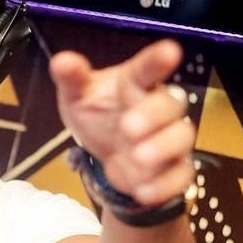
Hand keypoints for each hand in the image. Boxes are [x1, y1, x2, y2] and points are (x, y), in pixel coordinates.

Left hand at [49, 39, 194, 206]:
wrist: (106, 153)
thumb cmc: (97, 113)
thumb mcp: (77, 96)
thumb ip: (72, 78)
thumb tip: (60, 61)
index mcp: (136, 83)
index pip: (148, 68)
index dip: (159, 60)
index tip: (170, 51)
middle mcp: (159, 108)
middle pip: (171, 104)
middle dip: (153, 115)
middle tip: (127, 127)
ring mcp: (170, 139)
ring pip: (181, 137)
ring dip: (162, 148)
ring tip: (137, 157)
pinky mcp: (173, 168)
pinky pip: (180, 176)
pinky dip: (164, 185)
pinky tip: (142, 191)